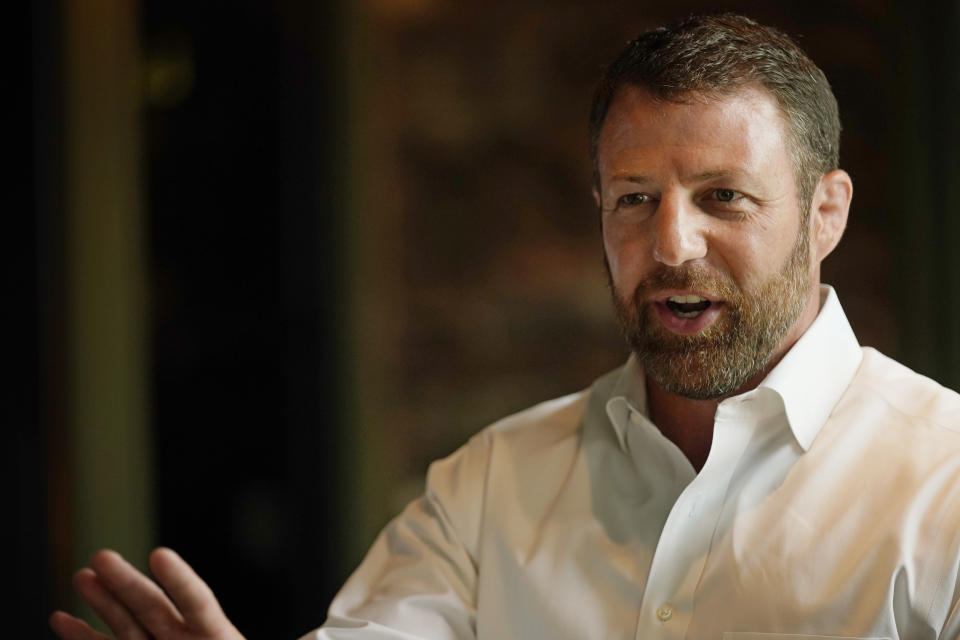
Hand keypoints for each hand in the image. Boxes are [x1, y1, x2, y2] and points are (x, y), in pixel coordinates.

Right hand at [50, 547, 245, 639]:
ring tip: (82, 575)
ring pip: (127, 623)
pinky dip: (83, 636)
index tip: (159, 555)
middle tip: (101, 555)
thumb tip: (317, 637)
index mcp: (218, 638)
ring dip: (103, 601)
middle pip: (154, 607)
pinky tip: (61, 618)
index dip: (181, 581)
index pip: (198, 603)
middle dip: (127, 583)